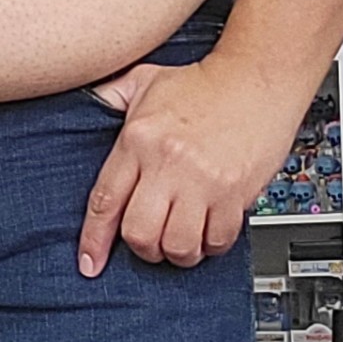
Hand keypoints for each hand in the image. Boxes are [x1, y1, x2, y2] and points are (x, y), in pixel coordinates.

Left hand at [77, 50, 300, 273]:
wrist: (256, 78)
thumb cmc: (202, 83)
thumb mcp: (145, 79)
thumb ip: (111, 95)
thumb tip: (85, 105)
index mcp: (138, 139)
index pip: (105, 200)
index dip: (94, 239)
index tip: (91, 263)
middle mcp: (167, 162)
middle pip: (140, 233)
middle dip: (142, 248)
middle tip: (150, 242)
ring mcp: (202, 181)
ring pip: (178, 245)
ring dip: (178, 252)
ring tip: (181, 239)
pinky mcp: (235, 193)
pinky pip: (217, 240)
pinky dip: (211, 245)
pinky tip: (209, 231)